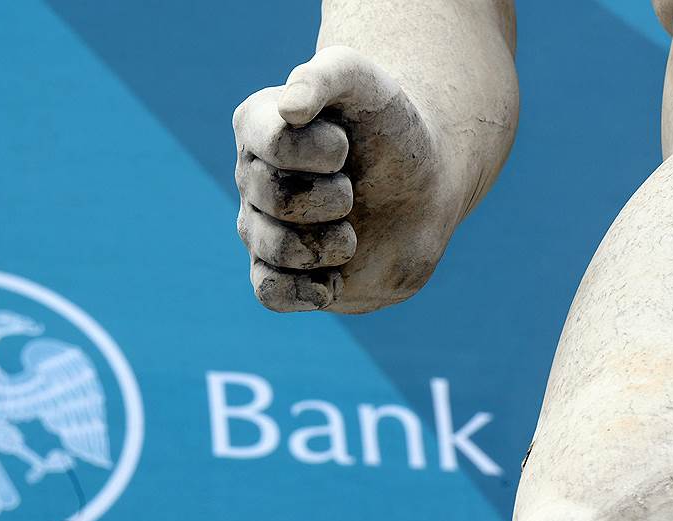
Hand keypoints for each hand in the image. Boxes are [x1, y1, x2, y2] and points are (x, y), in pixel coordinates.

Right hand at [234, 46, 463, 312]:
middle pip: (276, 199)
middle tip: (353, 191)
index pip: (275, 144)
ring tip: (352, 235)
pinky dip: (304, 291)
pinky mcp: (281, 273)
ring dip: (330, 245)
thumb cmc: (388, 126)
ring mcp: (261, 228)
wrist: (422, 183)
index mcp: (257, 126)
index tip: (346, 144)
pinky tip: (334, 280)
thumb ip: (328, 74)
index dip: (323, 151)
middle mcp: (250, 178)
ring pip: (274, 249)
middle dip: (333, 198)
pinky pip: (270, 294)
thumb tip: (290, 109)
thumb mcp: (366, 81)